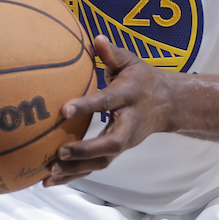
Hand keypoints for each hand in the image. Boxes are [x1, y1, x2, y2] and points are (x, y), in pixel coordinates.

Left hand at [44, 37, 176, 185]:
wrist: (168, 104)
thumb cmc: (142, 79)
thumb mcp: (131, 62)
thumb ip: (112, 53)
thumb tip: (96, 39)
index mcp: (128, 96)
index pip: (107, 102)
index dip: (87, 105)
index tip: (64, 109)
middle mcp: (128, 124)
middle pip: (110, 143)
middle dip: (85, 150)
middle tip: (60, 152)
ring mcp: (123, 141)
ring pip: (102, 161)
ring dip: (76, 170)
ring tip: (50, 173)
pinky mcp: (116, 152)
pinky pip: (95, 167)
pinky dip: (74, 176)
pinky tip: (50, 181)